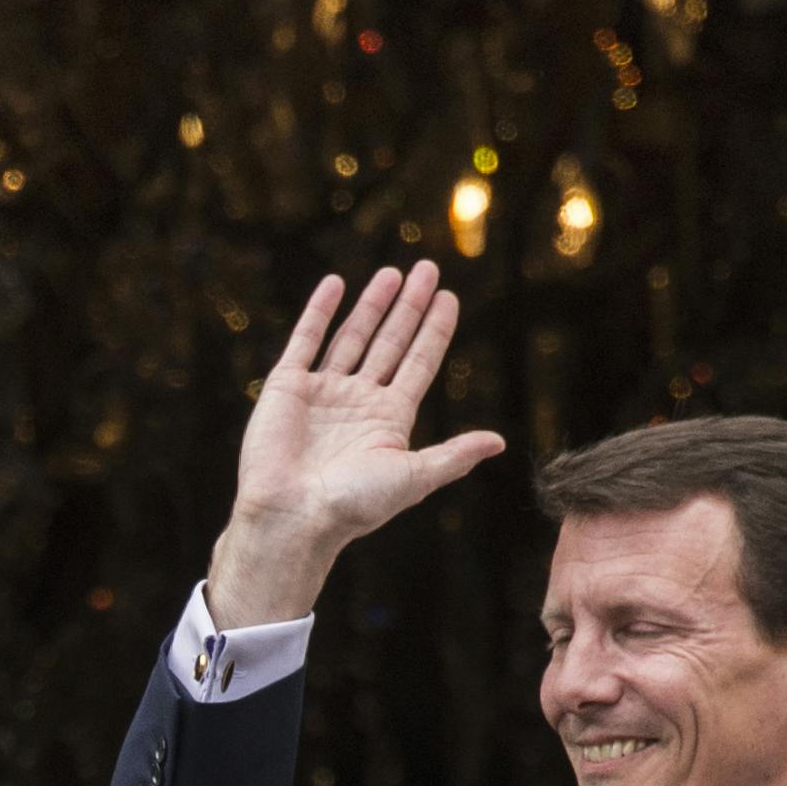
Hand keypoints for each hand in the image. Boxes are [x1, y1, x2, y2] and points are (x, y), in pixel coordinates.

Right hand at [205, 261, 505, 625]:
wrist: (292, 516)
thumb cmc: (353, 505)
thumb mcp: (414, 478)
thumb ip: (453, 455)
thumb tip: (499, 442)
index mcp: (389, 420)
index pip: (419, 362)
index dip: (435, 330)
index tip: (450, 297)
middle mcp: (358, 401)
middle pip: (391, 342)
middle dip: (409, 306)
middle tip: (427, 268)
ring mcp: (322, 391)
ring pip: (352, 336)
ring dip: (372, 304)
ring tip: (392, 273)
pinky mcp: (287, 387)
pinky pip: (305, 340)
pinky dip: (319, 312)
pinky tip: (335, 284)